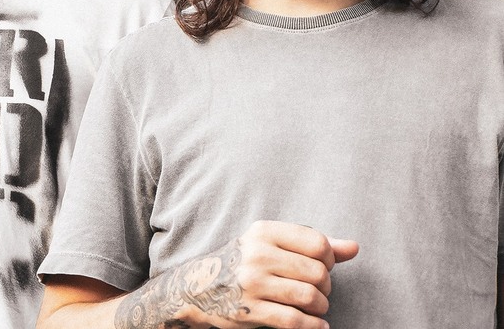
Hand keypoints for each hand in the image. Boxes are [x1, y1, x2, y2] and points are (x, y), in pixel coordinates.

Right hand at [173, 220, 358, 328]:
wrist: (198, 287)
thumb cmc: (243, 263)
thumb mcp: (271, 245)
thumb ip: (313, 245)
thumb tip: (354, 248)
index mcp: (264, 232)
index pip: (318, 244)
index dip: (329, 261)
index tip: (321, 268)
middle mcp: (257, 254)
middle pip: (318, 273)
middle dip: (325, 288)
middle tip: (317, 292)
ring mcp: (252, 283)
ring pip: (310, 297)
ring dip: (320, 308)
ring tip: (315, 308)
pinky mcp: (250, 310)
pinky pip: (296, 321)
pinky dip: (314, 327)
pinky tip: (316, 325)